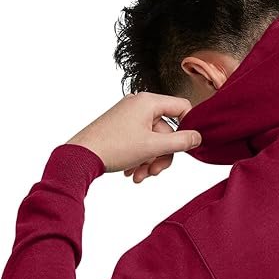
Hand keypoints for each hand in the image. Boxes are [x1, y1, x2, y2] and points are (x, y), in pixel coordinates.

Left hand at [66, 92, 201, 181]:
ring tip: (140, 176)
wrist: (81, 155)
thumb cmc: (114, 147)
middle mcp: (139, 105)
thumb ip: (181, 142)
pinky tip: (132, 172)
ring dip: (151, 161)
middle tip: (155, 172)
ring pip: (154, 140)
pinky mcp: (121, 128)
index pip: (182, 107)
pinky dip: (140, 158)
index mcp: (148, 101)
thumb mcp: (154, 146)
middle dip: (162, 155)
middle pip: (167, 131)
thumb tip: (198, 138)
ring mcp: (129, 116)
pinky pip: (141, 142)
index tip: (189, 147)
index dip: (189, 127)